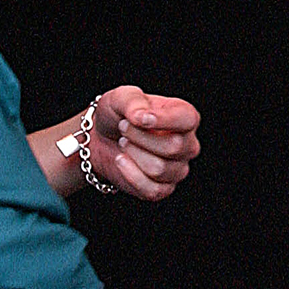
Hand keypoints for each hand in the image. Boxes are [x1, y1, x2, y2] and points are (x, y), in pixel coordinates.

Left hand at [88, 86, 200, 200]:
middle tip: (123, 127)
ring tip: (124, 143)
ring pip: (159, 168)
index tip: (139, 118)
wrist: (102, 140)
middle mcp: (187, 144)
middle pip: (173, 146)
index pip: (187, 119)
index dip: (164, 120)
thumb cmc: (118, 116)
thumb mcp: (121, 98)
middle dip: (140, 137)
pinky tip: (122, 160)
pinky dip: (130, 174)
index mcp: (185, 117)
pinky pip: (152, 189)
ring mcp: (177, 169)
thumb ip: (133, 101)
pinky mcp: (164, 188)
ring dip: (133, 154)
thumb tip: (142, 116)